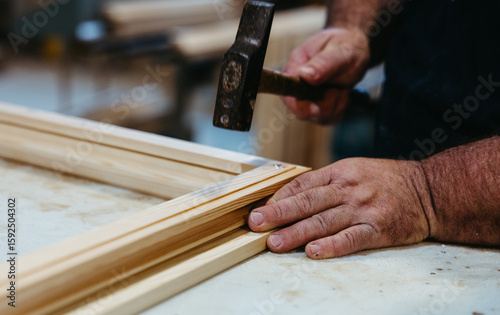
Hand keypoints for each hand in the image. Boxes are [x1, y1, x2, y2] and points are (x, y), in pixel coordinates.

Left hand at [248, 158, 432, 258]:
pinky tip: (314, 252)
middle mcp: (348, 189)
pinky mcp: (378, 228)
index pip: (302, 184)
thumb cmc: (385, 180)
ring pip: (323, 221)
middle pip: (307, 202)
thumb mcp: (353, 170)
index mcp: (339, 172)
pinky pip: (351, 238)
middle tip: (256, 224)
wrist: (428, 190)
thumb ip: (324, 183)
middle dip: (277, 214)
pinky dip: (332, 246)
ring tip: (275, 243)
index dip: (279, 198)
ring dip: (296, 233)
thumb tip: (290, 197)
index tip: (260, 210)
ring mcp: (363, 208)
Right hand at [282, 27, 369, 123]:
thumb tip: (304, 75)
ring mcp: (308, 97)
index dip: (300, 105)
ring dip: (335, 107)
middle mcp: (298, 85)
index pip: (288, 93)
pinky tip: (342, 96)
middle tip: (337, 90)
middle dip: (325, 106)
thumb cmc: (346, 45)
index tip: (317, 104)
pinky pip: (327, 119)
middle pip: (302, 111)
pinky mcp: (319, 106)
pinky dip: (339, 111)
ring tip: (341, 89)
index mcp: (296, 67)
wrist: (355, 48)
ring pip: (317, 118)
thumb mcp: (340, 51)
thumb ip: (323, 63)